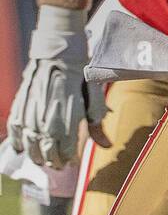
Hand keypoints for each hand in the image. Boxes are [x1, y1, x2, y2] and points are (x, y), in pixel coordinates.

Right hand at [6, 6, 107, 168]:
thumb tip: (106, 146)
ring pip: (29, 142)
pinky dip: (16, 140)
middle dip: (53, 161)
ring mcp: (32, 110)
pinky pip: (15, 127)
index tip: (71, 161)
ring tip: (42, 160)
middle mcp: (48, 116)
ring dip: (35, 155)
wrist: (60, 50)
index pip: (66, 149)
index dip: (68, 159)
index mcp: (68, 116)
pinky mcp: (21, 102)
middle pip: (46, 150)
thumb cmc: (82, 73)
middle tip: (58, 164)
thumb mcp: (95, 96)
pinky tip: (20, 148)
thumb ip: (97, 123)